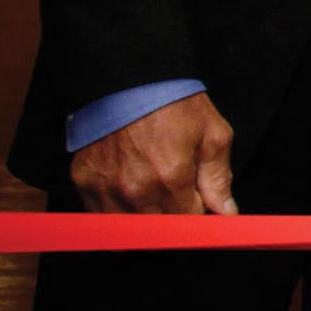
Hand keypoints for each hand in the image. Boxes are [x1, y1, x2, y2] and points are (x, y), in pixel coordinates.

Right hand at [70, 91, 235, 214]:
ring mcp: (105, 188)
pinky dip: (116, 212)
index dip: (196, 216)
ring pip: (126, 230)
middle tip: (179, 195)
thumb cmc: (174, 103)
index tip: (199, 206)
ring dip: (143, 220)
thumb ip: (219, 178)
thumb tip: (226, 212)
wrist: (130, 78)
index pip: (187, 224)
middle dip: (172, 219)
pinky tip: (129, 192)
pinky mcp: (84, 181)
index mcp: (171, 179)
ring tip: (154, 193)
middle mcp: (135, 190)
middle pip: (157, 232)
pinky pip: (100, 215)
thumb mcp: (213, 134)